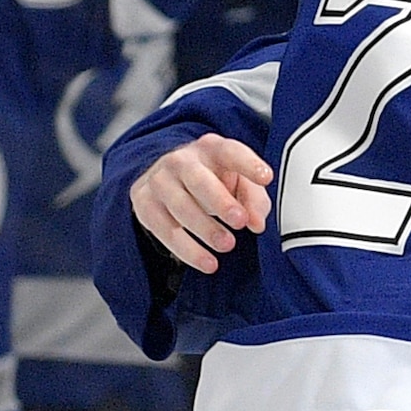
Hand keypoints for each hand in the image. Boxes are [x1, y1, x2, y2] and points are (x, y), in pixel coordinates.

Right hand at [134, 134, 273, 268]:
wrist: (169, 179)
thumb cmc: (213, 180)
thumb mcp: (239, 183)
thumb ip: (254, 200)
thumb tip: (257, 223)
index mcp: (212, 148)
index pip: (230, 151)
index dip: (248, 163)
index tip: (266, 177)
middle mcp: (182, 160)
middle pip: (198, 179)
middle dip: (220, 201)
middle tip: (240, 221)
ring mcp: (159, 180)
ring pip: (179, 206)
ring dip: (205, 228)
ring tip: (227, 245)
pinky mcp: (144, 202)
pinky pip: (164, 229)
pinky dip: (187, 249)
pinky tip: (207, 261)